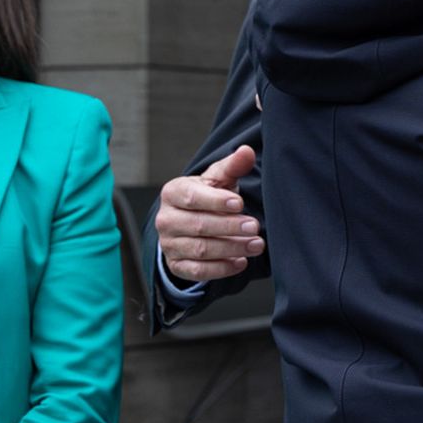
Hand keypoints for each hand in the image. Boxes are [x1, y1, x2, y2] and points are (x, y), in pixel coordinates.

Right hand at [156, 145, 263, 282]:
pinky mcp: (176, 265)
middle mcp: (166, 219)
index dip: (216, 201)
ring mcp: (169, 244)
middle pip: (198, 225)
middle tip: (255, 227)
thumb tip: (247, 151)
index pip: (192, 197)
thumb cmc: (207, 195)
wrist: (190, 220)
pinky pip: (197, 271)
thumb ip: (232, 166)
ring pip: (200, 249)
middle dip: (229, 227)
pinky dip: (221, 268)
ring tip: (256, 244)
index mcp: (173, 192)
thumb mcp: (218, 179)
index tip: (240, 203)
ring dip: (231, 248)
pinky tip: (241, 262)